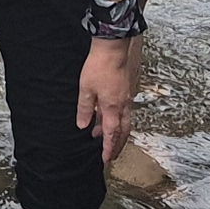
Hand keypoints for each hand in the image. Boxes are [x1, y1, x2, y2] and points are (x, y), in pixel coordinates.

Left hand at [78, 33, 144, 165]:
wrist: (113, 49)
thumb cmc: (98, 67)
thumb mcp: (85, 89)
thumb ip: (85, 109)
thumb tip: (83, 126)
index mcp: (112, 108)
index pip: (112, 135)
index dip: (109, 149)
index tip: (106, 159)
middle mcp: (122, 106)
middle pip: (123, 132)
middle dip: (118, 145)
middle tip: (112, 155)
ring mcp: (126, 98)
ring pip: (125, 122)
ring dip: (117, 133)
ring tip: (105, 137)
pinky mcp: (126, 91)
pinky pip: (124, 112)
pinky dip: (118, 120)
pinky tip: (108, 117)